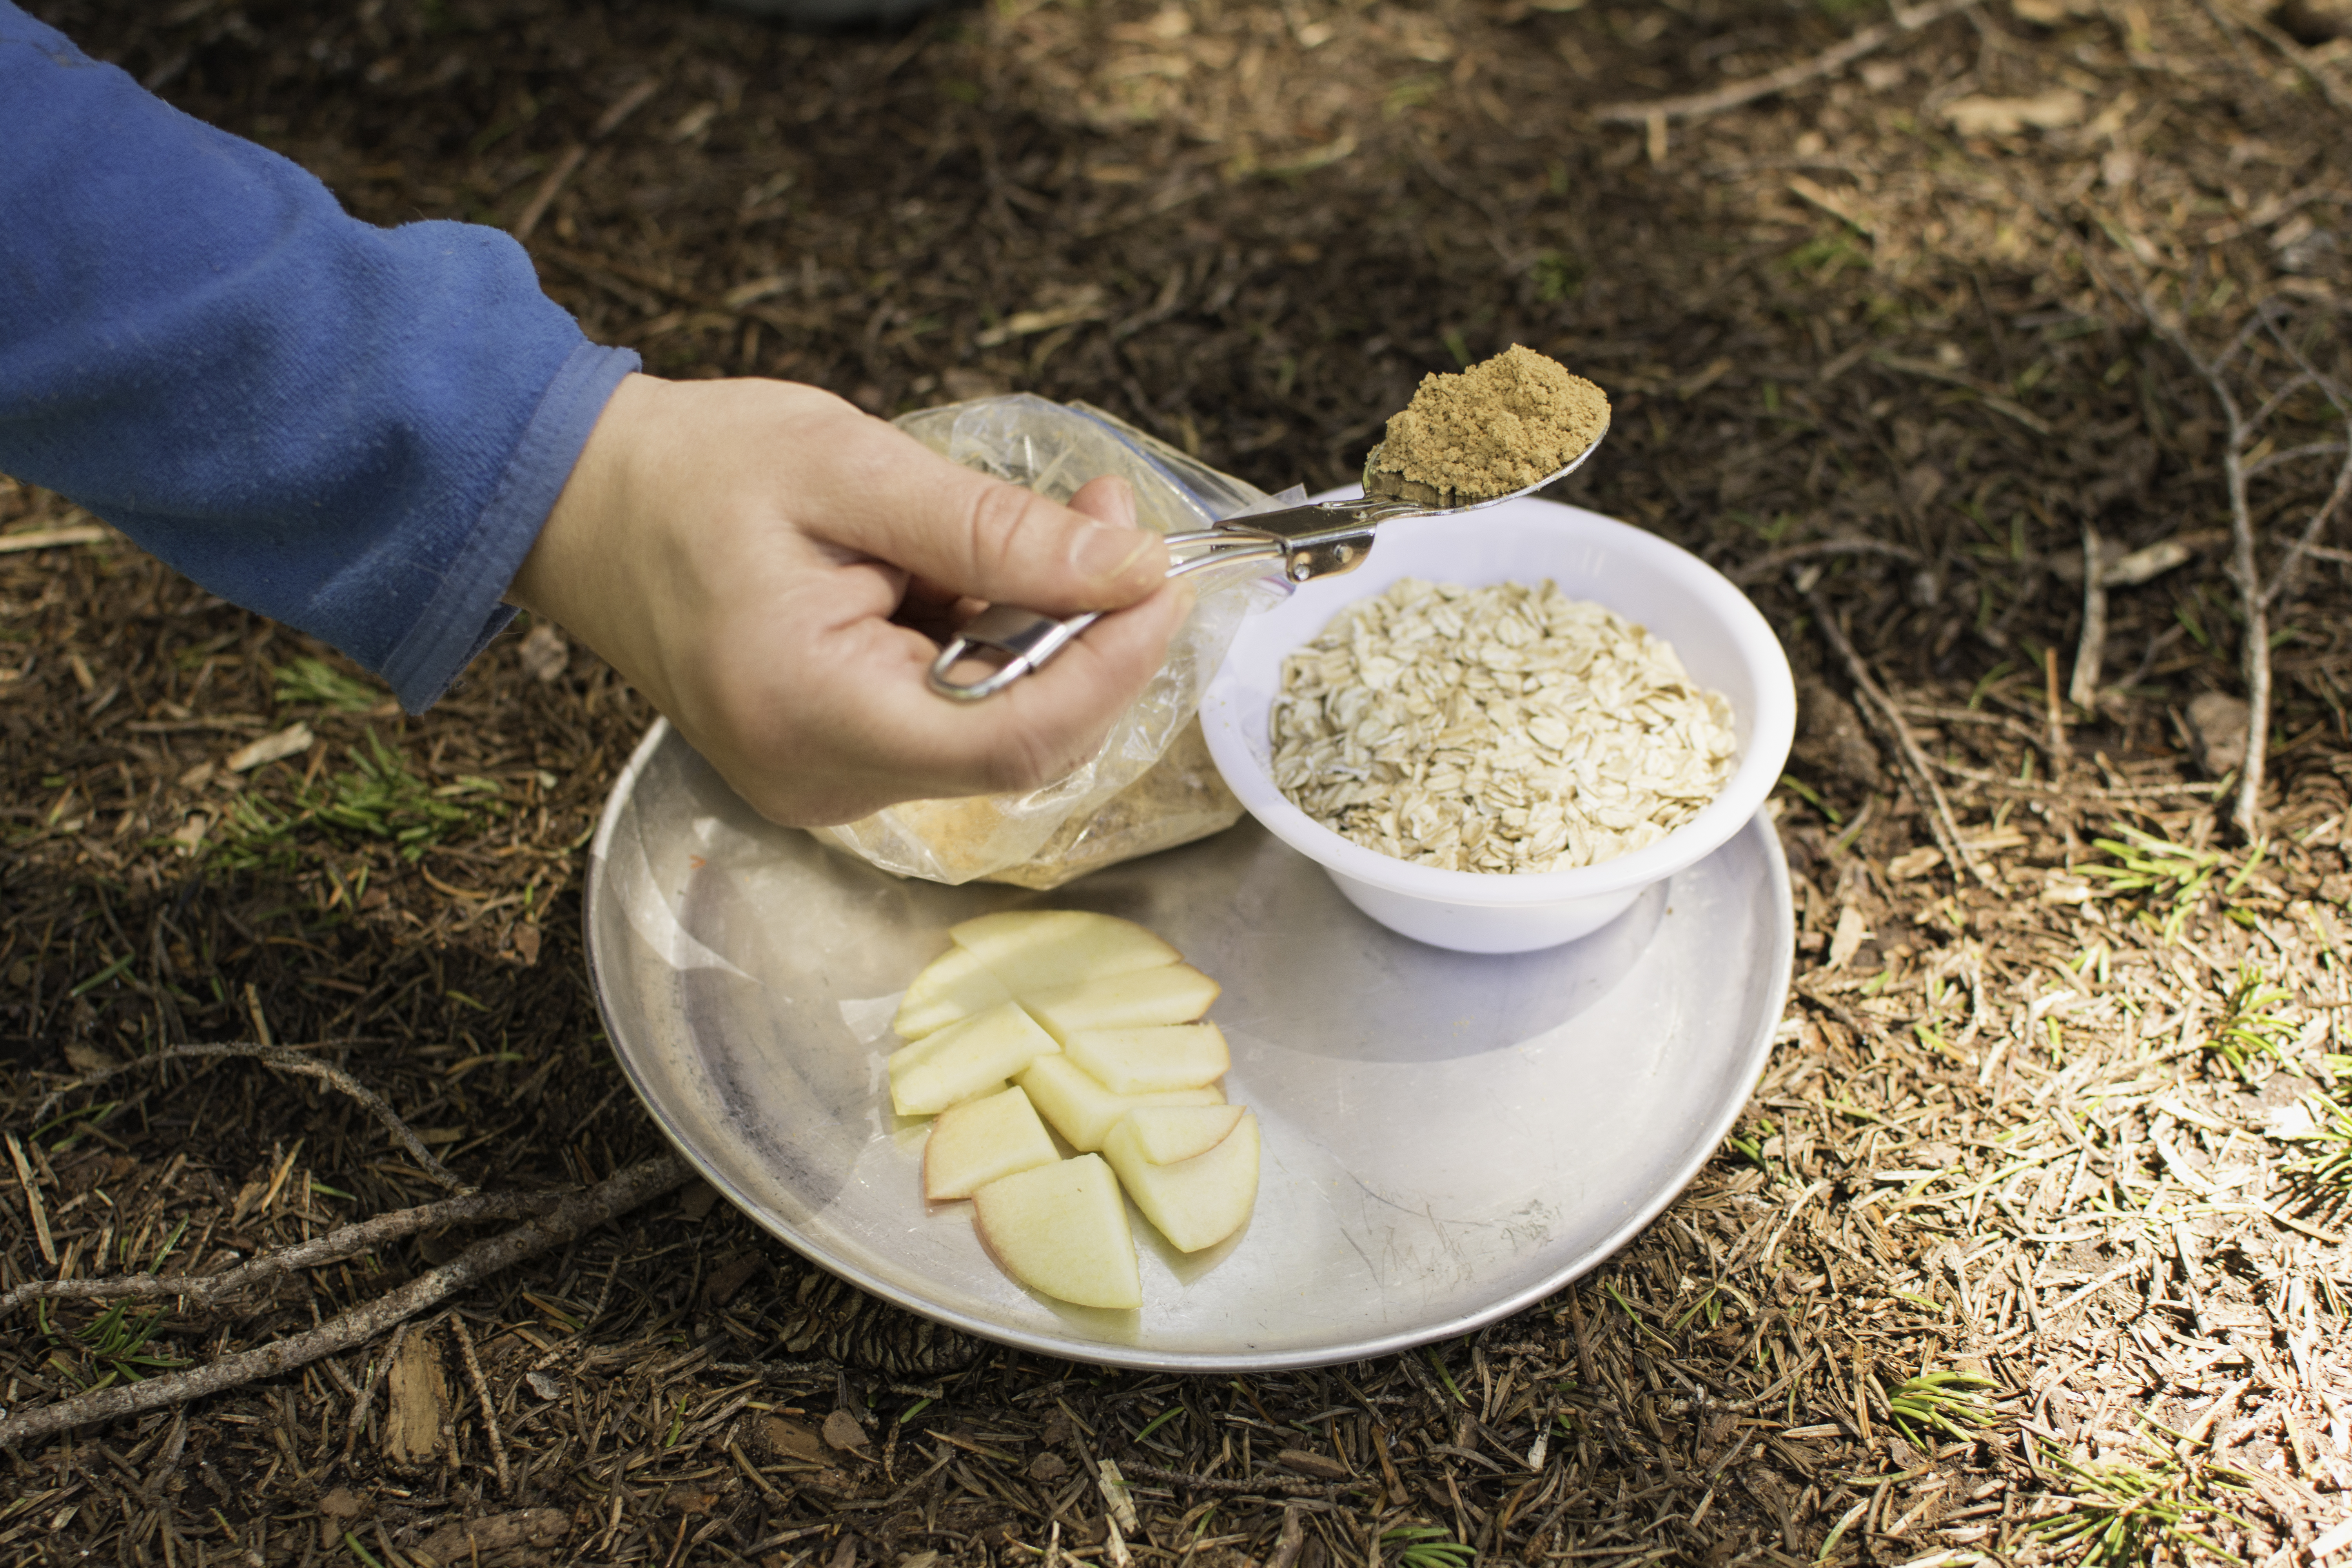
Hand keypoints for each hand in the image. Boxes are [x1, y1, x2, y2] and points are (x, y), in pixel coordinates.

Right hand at [508, 374, 1190, 825]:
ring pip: (992, 730)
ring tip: (1025, 525)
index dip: (1114, 664)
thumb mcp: (851, 469)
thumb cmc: (693, 472)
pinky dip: (984, 646)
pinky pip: (949, 718)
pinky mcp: (831, 760)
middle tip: (1105, 516)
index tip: (1161, 575)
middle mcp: (818, 780)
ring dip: (1035, 633)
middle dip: (1085, 634)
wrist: (579, 500)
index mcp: (811, 713)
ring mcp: (823, 782)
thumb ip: (993, 529)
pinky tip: (960, 573)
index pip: (1017, 737)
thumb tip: (1126, 567)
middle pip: (1017, 742)